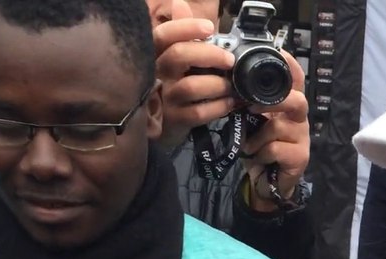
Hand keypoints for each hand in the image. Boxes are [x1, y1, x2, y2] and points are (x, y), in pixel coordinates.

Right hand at [154, 1, 235, 149]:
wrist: (166, 121)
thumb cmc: (175, 81)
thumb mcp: (177, 54)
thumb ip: (181, 30)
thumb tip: (180, 3)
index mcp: (156, 54)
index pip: (163, 34)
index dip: (186, 27)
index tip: (209, 27)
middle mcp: (156, 74)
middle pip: (178, 55)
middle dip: (210, 54)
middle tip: (229, 60)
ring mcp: (164, 98)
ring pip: (190, 87)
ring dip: (217, 84)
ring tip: (229, 86)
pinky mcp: (174, 120)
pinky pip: (199, 113)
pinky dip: (219, 106)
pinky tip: (228, 103)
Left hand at [241, 53, 309, 212]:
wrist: (265, 183)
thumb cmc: (258, 148)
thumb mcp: (251, 122)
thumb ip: (249, 104)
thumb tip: (229, 82)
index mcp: (288, 106)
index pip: (296, 80)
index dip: (289, 64)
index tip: (277, 51)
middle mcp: (299, 119)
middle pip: (297, 101)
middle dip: (274, 103)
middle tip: (251, 108)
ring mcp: (302, 138)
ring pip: (278, 127)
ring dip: (257, 138)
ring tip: (251, 146)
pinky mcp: (300, 157)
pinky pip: (275, 148)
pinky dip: (260, 153)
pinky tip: (259, 158)